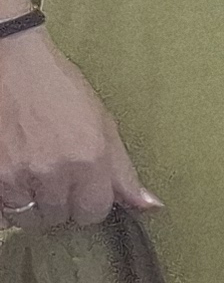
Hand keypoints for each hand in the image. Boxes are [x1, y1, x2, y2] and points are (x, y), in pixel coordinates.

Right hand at [0, 29, 155, 231]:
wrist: (8, 64)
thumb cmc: (58, 89)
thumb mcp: (102, 124)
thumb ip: (123, 172)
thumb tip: (150, 207)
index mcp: (89, 159)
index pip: (93, 213)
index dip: (89, 205)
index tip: (84, 191)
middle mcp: (53, 172)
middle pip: (59, 218)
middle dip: (60, 204)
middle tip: (55, 178)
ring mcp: (15, 175)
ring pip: (27, 218)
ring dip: (31, 205)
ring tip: (33, 178)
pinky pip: (0, 212)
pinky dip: (5, 203)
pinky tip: (12, 180)